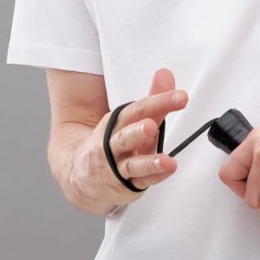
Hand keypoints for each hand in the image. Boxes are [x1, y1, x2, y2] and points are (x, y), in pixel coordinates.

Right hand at [69, 67, 187, 212]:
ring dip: (149, 162)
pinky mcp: (123, 186)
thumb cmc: (113, 143)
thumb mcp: (132, 120)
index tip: (181, 97)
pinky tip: (167, 171)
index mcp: (116, 123)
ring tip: (166, 160)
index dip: (160, 102)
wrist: (78, 175)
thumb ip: (153, 99)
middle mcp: (112, 144)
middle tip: (152, 125)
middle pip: (126, 136)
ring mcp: (116, 167)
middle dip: (138, 131)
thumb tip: (165, 74)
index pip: (137, 109)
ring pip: (131, 164)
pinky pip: (139, 182)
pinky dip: (153, 177)